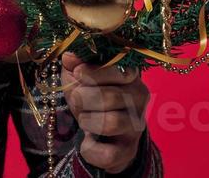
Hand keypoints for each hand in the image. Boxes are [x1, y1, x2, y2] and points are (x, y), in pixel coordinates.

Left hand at [61, 50, 150, 174]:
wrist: (102, 134)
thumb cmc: (91, 98)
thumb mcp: (80, 77)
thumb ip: (76, 64)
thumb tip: (69, 56)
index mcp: (130, 75)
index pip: (119, 70)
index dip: (95, 72)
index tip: (78, 73)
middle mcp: (139, 99)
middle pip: (110, 96)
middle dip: (84, 98)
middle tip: (77, 99)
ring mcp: (136, 125)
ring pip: (110, 122)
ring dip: (87, 121)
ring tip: (84, 119)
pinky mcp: (128, 150)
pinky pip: (108, 153)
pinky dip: (90, 148)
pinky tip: (88, 141)